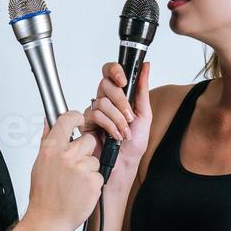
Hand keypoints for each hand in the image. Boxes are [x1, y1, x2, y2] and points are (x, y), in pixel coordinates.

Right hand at [23, 110, 102, 230]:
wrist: (48, 219)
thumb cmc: (44, 195)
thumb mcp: (40, 163)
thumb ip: (48, 139)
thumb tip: (50, 120)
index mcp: (51, 148)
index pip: (67, 119)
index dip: (76, 118)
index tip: (79, 119)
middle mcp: (66, 155)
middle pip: (89, 140)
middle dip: (85, 151)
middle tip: (74, 166)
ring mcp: (81, 168)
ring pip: (95, 159)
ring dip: (89, 169)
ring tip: (75, 182)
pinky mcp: (93, 181)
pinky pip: (99, 174)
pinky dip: (93, 183)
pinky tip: (80, 190)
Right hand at [80, 60, 150, 176]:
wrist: (125, 163)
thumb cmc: (134, 143)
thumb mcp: (144, 113)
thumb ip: (142, 90)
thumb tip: (145, 67)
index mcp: (118, 96)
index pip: (110, 72)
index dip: (114, 71)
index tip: (124, 81)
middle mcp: (105, 101)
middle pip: (105, 84)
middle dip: (121, 101)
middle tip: (129, 116)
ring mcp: (94, 111)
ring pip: (102, 102)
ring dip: (117, 118)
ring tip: (124, 131)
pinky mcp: (85, 123)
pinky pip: (95, 115)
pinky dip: (109, 126)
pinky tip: (115, 135)